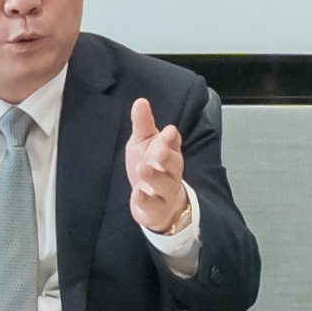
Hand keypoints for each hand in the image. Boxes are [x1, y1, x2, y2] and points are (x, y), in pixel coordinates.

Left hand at [124, 98, 191, 236]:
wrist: (158, 204)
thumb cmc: (152, 168)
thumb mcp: (144, 144)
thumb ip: (143, 125)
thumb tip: (140, 101)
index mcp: (169, 152)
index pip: (174, 144)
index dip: (172, 138)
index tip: (169, 131)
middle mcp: (171, 172)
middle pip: (173, 163)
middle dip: (167, 156)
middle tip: (159, 151)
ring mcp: (165, 192)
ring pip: (164, 184)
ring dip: (155, 177)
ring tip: (144, 169)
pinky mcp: (156, 209)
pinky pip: (154, 206)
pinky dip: (146, 201)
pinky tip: (137, 194)